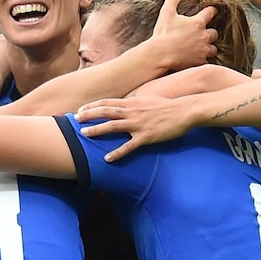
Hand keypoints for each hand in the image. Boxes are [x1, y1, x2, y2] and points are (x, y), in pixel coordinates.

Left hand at [76, 93, 201, 159]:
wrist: (185, 111)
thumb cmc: (168, 106)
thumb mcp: (148, 99)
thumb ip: (135, 102)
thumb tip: (126, 102)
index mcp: (132, 102)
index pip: (107, 103)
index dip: (92, 106)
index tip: (80, 110)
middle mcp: (133, 111)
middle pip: (105, 112)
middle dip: (88, 115)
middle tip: (75, 120)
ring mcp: (139, 124)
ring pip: (112, 126)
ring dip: (96, 130)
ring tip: (83, 135)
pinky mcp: (147, 137)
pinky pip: (129, 146)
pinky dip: (117, 153)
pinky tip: (107, 159)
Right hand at [142, 0, 217, 72]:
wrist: (159, 54)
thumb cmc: (163, 34)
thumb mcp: (166, 13)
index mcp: (197, 22)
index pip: (211, 12)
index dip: (211, 11)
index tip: (211, 12)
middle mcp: (203, 35)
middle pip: (214, 33)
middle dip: (209, 34)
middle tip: (201, 35)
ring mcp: (203, 50)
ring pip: (213, 49)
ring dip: (208, 48)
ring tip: (200, 49)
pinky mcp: (199, 61)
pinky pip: (206, 61)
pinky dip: (202, 60)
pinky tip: (195, 60)